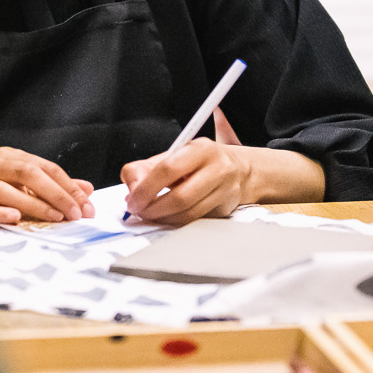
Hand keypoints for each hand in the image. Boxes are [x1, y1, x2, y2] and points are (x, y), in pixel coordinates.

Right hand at [0, 147, 92, 225]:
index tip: (86, 207)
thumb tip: (86, 190)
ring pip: (4, 190)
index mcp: (8, 156)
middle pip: (27, 173)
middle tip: (74, 214)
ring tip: (54, 217)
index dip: (68, 187)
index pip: (45, 167)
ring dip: (32, 204)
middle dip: (55, 194)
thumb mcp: (21, 187)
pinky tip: (14, 219)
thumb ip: (52, 187)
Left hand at [120, 142, 323, 225]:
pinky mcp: (225, 209)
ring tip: (151, 215)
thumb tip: (131, 190)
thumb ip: (146, 169)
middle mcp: (216, 168)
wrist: (240, 170)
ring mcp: (224, 190)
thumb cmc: (200, 162)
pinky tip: (167, 218)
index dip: (146, 188)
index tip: (133, 200)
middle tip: (139, 212)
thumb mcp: (173, 156)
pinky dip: (176, 223)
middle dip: (153, 209)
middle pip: (180, 196)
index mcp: (199, 149)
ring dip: (164, 219)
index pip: (167, 169)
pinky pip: (195, 221)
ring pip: (188, 213)